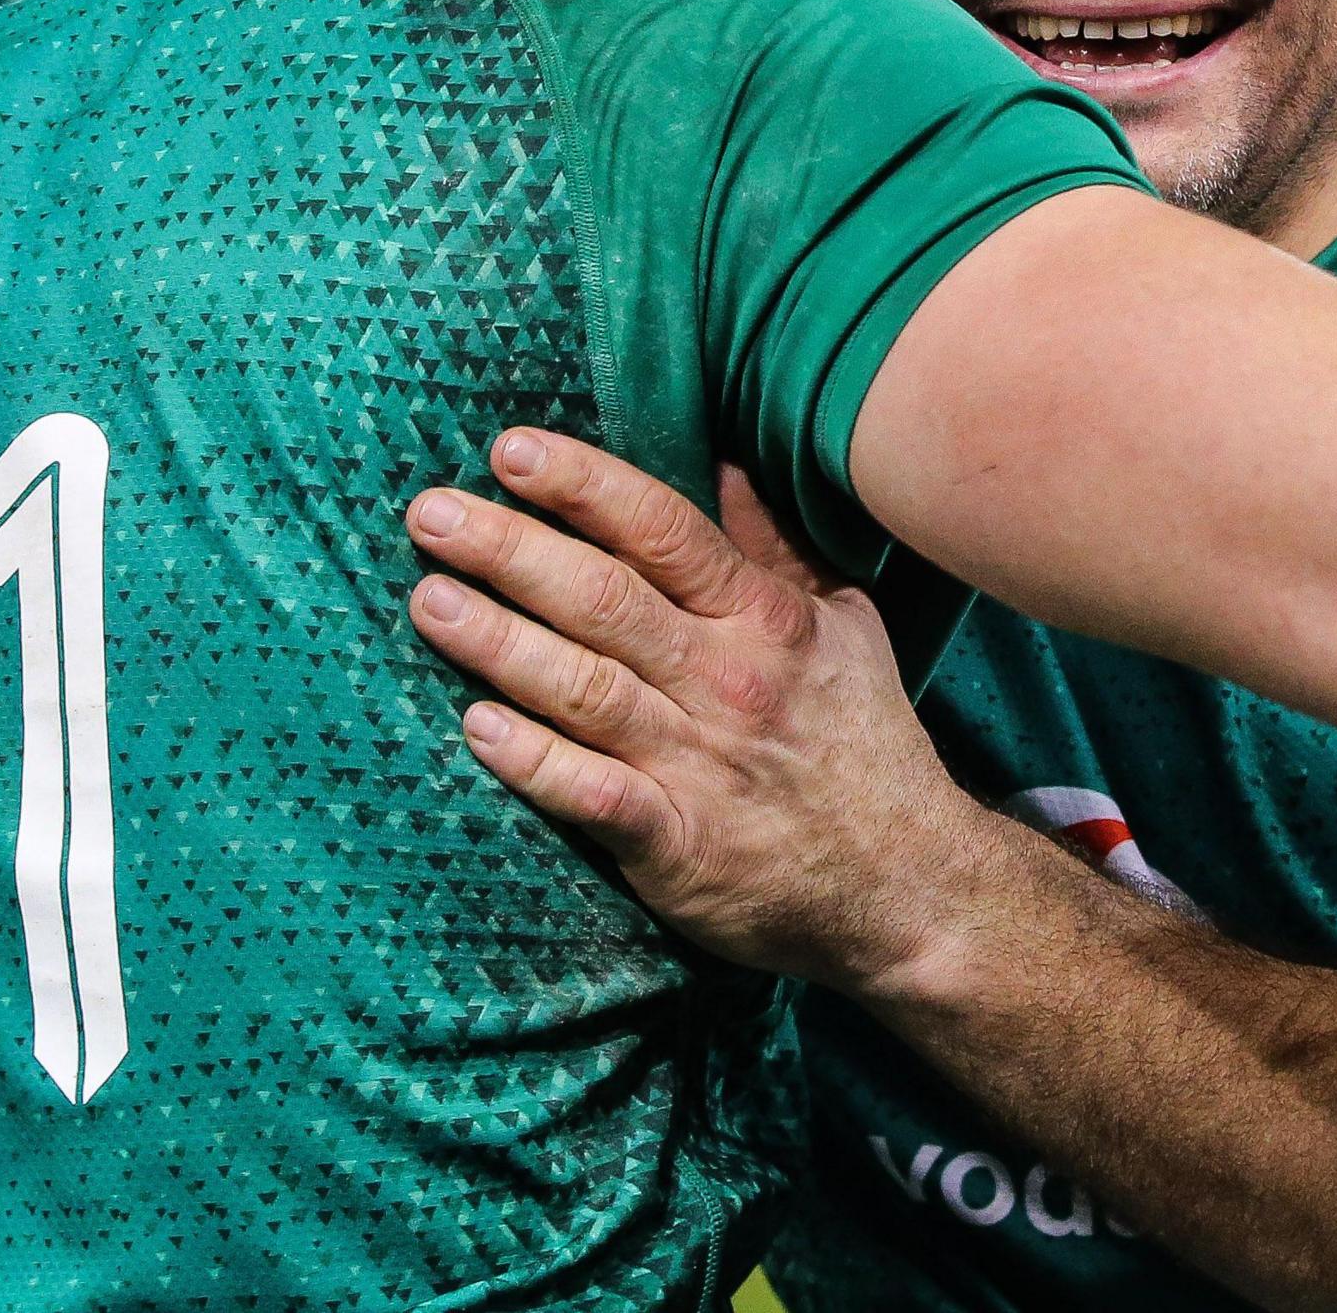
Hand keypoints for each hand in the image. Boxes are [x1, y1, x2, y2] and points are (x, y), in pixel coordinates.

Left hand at [402, 430, 1000, 995]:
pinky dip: (535, 762)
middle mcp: (726, 680)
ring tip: (428, 599)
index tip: (510, 450)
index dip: (582, 485)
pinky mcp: (678, 845)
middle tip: (428, 514)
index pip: (661, 530)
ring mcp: (699, 763)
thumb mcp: (841, 626)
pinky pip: (593, 796)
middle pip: (602, 598)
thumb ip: (772, 548)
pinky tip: (476, 730)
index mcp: (763, 619)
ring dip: (497, 641)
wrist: (908, 886)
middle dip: (508, 549)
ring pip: (583, 686)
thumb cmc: (863, 745)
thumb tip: (724, 462)